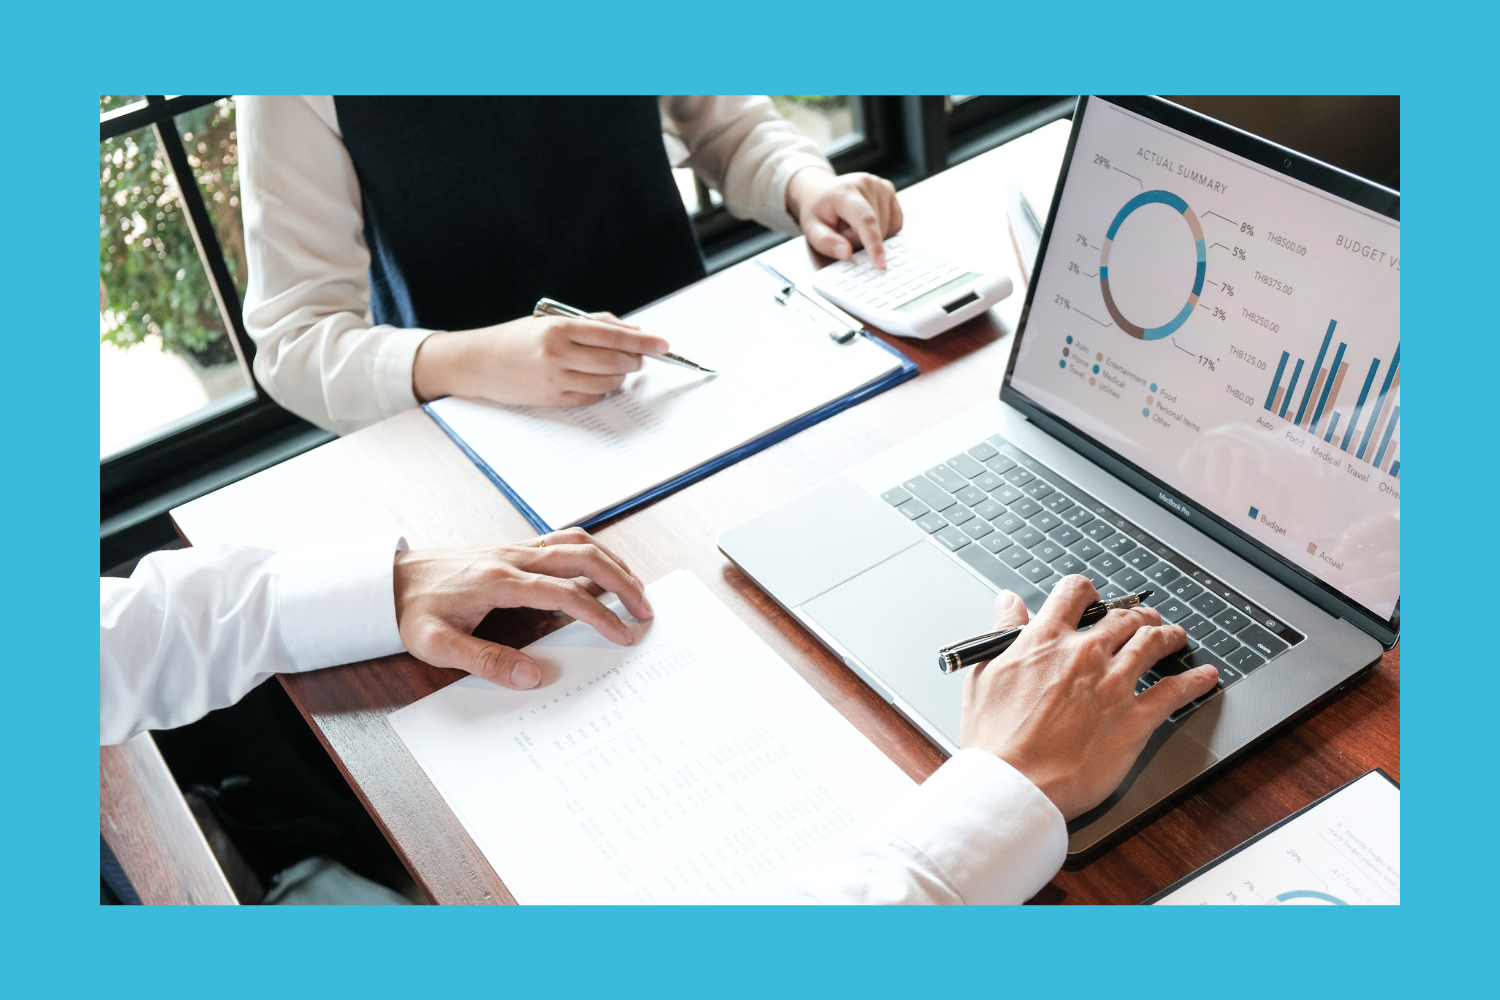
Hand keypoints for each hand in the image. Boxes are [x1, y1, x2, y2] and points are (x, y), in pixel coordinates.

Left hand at [392, 528, 653, 689]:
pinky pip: (562, 541)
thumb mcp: (437, 646)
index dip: (600, 615)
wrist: (388, 580)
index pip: (565, 594)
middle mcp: (512, 558)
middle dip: (622, 582)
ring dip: (612, 562)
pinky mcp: (513, 549)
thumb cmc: (411, 611)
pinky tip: (602, 569)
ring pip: (577, 542)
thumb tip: (532, 675)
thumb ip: (485, 661)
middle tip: (646, 610)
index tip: (623, 634)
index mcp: (498, 581)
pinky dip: (592, 552)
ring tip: (636, 588)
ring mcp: (514, 549)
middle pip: (583, 558)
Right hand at [412, 312, 670, 406]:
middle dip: (635, 360)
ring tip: (618, 368)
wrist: (478, 363)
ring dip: (620, 376)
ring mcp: (556, 380)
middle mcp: (558, 354)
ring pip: (607, 382)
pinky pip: (591, 397)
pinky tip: (599, 381)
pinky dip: (602, 390)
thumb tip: (632, 330)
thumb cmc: (517, 338)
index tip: (664, 344)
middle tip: (642, 358)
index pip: (613, 335)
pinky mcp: (553, 399)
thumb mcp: (551, 321)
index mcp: (559, 329)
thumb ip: (592, 323)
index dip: (644, 341)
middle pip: (615, 361)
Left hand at [786, 167, 902, 268]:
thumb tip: (847, 253)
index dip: (874, 244)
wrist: (820, 189)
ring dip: (870, 235)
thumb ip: (825, 242)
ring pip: (886, 228)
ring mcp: (881, 186)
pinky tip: (866, 222)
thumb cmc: (817, 209)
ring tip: (852, 224)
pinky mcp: (890, 190)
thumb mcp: (811, 228)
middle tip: (842, 231)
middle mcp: (867, 184)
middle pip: (875, 228)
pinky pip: (894, 223)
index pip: (865, 220)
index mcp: (845, 192)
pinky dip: (882, 230)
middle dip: (859, 240)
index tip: (881, 264)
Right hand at [959, 576, 1216, 819]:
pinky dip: (1195, 681)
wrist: (1013, 784)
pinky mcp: (1135, 720)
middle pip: (1123, 617)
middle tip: (1144, 620)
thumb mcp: (985, 673)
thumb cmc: (994, 739)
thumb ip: (1004, 632)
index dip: (1087, 591)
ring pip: (1152, 644)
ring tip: (1175, 636)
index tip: (1093, 597)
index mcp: (1045, 640)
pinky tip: (1205, 677)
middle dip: (1136, 615)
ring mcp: (1114, 685)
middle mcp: (1084, 653)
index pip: (1075, 592)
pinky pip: (1175, 692)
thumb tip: (1009, 603)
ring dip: (1168, 635)